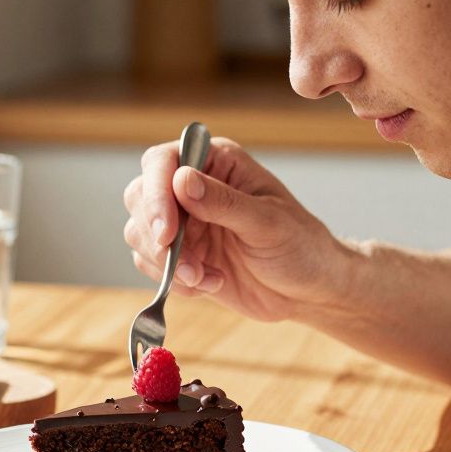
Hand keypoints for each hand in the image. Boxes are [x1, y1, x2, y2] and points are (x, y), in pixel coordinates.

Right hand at [122, 137, 347, 321]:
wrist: (310, 289)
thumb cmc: (301, 246)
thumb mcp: (268, 223)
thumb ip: (224, 202)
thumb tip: (181, 181)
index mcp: (217, 162)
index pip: (163, 162)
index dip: (156, 194)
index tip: (166, 232)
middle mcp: (193, 187)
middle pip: (141, 196)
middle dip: (156, 235)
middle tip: (187, 266)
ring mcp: (185, 221)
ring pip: (140, 233)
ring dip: (166, 263)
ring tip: (206, 278)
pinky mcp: (181, 254)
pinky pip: (151, 263)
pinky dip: (173, 280)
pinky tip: (210, 284)